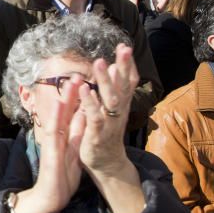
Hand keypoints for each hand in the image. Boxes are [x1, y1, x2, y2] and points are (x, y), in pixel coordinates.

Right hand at [22, 72, 84, 212]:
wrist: (49, 198)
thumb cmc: (61, 177)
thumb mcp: (74, 153)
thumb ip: (77, 135)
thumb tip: (83, 116)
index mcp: (65, 137)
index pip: (72, 114)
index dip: (78, 98)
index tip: (85, 81)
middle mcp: (58, 137)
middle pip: (66, 112)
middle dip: (72, 94)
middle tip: (77, 74)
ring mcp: (52, 143)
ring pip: (59, 117)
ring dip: (65, 99)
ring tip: (70, 82)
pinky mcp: (50, 151)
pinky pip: (54, 132)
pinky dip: (56, 117)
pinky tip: (60, 104)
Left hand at [76, 44, 137, 175]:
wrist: (107, 165)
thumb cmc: (106, 134)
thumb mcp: (111, 110)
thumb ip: (113, 90)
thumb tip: (114, 67)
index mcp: (121, 105)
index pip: (128, 82)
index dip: (128, 65)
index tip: (125, 46)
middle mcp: (119, 112)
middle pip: (123, 87)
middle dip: (123, 67)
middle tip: (123, 49)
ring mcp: (110, 123)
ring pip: (111, 100)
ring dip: (105, 81)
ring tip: (100, 62)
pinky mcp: (97, 135)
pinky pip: (95, 117)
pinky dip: (90, 102)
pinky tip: (85, 89)